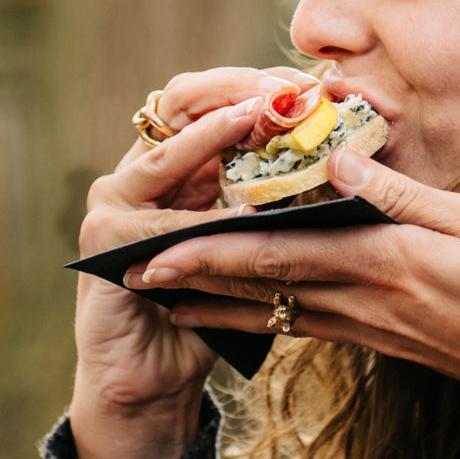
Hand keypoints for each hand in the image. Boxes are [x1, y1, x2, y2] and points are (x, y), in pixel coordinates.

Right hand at [70, 66, 316, 458]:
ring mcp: (116, 199)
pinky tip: (244, 209)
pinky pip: (159, 220)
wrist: (154, 377)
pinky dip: (202, 214)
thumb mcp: (257, 241)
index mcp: (182, 160)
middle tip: (287, 88)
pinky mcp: (104, 241)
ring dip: (215, 133)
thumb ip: (282, 199)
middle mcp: (143, 168)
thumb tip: (355, 159)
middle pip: (184, 99)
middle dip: (238, 90)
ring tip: (259, 115)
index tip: (314, 81)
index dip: (262, 81)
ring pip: (167, 149)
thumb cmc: (215, 306)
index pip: (217, 94)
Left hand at [135, 147, 459, 408]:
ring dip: (220, 303)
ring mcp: (376, 330)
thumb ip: (407, 195)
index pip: (280, 253)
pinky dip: (267, 319)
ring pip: (279, 313)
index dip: (211, 251)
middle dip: (194, 281)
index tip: (153, 253)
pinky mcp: (389, 344)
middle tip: (131, 278)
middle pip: (264, 288)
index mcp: (386, 263)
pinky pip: (311, 328)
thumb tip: (339, 159)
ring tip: (170, 299)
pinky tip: (248, 316)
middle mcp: (368, 302)